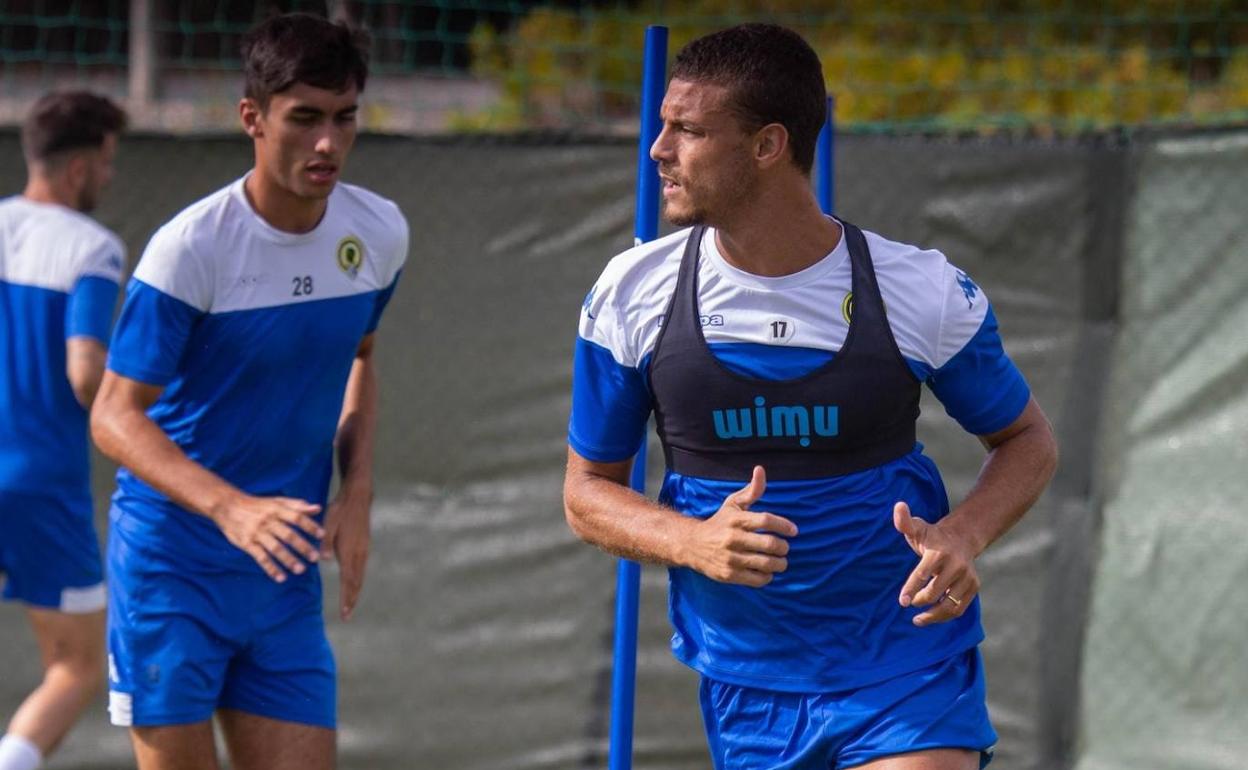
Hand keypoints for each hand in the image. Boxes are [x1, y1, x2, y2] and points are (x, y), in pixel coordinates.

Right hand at [210, 495, 322, 582]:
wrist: (227, 506)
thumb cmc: (257, 505)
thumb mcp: (276, 501)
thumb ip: (297, 505)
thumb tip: (318, 508)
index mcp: (276, 509)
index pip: (297, 518)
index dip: (310, 526)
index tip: (322, 536)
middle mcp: (268, 521)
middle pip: (288, 535)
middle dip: (302, 547)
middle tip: (315, 558)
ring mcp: (257, 533)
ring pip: (275, 548)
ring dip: (289, 560)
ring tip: (301, 570)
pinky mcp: (247, 544)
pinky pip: (261, 558)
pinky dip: (271, 569)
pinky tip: (281, 578)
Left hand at [320, 482, 372, 620]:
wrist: (358, 497)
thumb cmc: (340, 510)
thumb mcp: (329, 523)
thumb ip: (325, 542)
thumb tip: (322, 559)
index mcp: (349, 550)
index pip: (348, 580)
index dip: (346, 597)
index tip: (344, 612)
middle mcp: (359, 553)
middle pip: (356, 583)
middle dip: (351, 600)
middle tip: (347, 616)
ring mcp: (363, 550)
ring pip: (360, 576)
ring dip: (355, 592)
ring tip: (350, 604)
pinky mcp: (364, 546)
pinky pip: (361, 569)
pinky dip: (357, 581)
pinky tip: (354, 584)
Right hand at [684, 466, 797, 586]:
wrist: (691, 544)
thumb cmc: (719, 522)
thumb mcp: (733, 504)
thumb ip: (751, 490)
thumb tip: (760, 470)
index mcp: (736, 519)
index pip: (766, 520)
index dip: (784, 525)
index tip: (794, 531)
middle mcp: (732, 538)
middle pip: (769, 544)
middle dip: (783, 547)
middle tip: (784, 548)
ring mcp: (730, 558)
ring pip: (765, 563)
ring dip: (779, 564)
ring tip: (780, 561)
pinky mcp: (728, 574)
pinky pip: (757, 579)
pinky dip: (767, 577)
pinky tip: (767, 572)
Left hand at [893, 502, 979, 626]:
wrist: (961, 539)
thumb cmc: (932, 537)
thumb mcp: (917, 528)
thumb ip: (904, 521)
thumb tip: (898, 505)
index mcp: (939, 553)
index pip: (922, 575)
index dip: (910, 590)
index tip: (902, 602)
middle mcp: (956, 566)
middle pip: (934, 592)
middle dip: (919, 600)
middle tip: (909, 602)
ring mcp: (967, 577)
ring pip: (949, 605)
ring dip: (933, 616)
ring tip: (918, 620)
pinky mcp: (973, 587)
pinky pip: (959, 608)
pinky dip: (945, 616)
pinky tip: (932, 617)